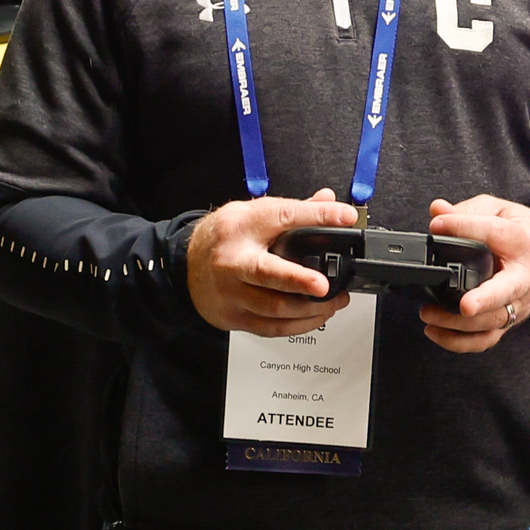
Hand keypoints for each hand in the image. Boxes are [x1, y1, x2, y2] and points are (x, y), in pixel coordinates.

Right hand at [187, 191, 357, 335]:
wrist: (184, 267)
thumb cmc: (222, 238)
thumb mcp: (251, 213)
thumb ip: (291, 210)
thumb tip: (327, 201)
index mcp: (242, 227)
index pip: (282, 217)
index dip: (316, 216)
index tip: (345, 216)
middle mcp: (233, 260)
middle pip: (267, 272)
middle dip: (298, 280)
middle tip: (324, 285)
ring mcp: (232, 292)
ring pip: (273, 308)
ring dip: (310, 309)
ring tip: (334, 301)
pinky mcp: (234, 316)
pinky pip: (271, 328)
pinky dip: (299, 325)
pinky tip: (316, 317)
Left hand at [423, 195, 529, 352]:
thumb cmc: (520, 233)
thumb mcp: (498, 210)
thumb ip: (467, 211)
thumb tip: (437, 211)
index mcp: (522, 240)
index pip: (492, 232)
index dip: (463, 228)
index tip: (438, 226)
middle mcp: (524, 275)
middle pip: (506, 291)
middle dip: (485, 299)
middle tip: (464, 305)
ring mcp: (519, 302)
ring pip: (493, 321)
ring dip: (459, 323)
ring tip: (429, 314)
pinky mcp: (509, 321)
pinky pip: (487, 339)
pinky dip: (460, 342)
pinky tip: (437, 332)